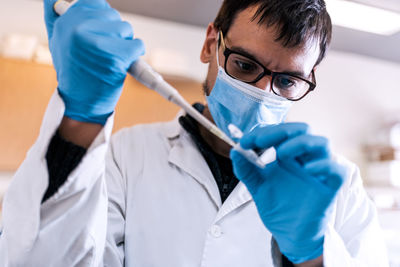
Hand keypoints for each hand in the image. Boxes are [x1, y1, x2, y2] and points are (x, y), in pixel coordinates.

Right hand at [44, 0, 144, 124]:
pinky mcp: (114, 57)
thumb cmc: (73, 71)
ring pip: (126, 29)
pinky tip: (122, 64)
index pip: (95, 2)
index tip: (101, 30)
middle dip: (114, 32)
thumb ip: (58, 18)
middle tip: (103, 51)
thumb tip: (55, 0)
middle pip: (113, 15)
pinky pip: (137, 45)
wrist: (80, 103)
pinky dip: (135, 55)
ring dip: (124, 43)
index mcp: (65, 22)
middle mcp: (78, 30)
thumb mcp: (58, 42)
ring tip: (110, 58)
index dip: (103, 17)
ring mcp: (97, 43)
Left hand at [230, 123, 346, 263]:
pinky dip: (323, 165)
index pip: (280, 131)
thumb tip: (234, 151)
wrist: (289, 234)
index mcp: (288, 154)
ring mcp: (319, 171)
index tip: (243, 141)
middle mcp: (305, 158)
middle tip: (259, 141)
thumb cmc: (277, 207)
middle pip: (302, 129)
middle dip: (280, 130)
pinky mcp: (330, 188)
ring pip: (322, 143)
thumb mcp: (257, 186)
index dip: (262, 132)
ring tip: (281, 153)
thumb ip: (246, 169)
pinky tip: (307, 169)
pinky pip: (336, 170)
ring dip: (300, 142)